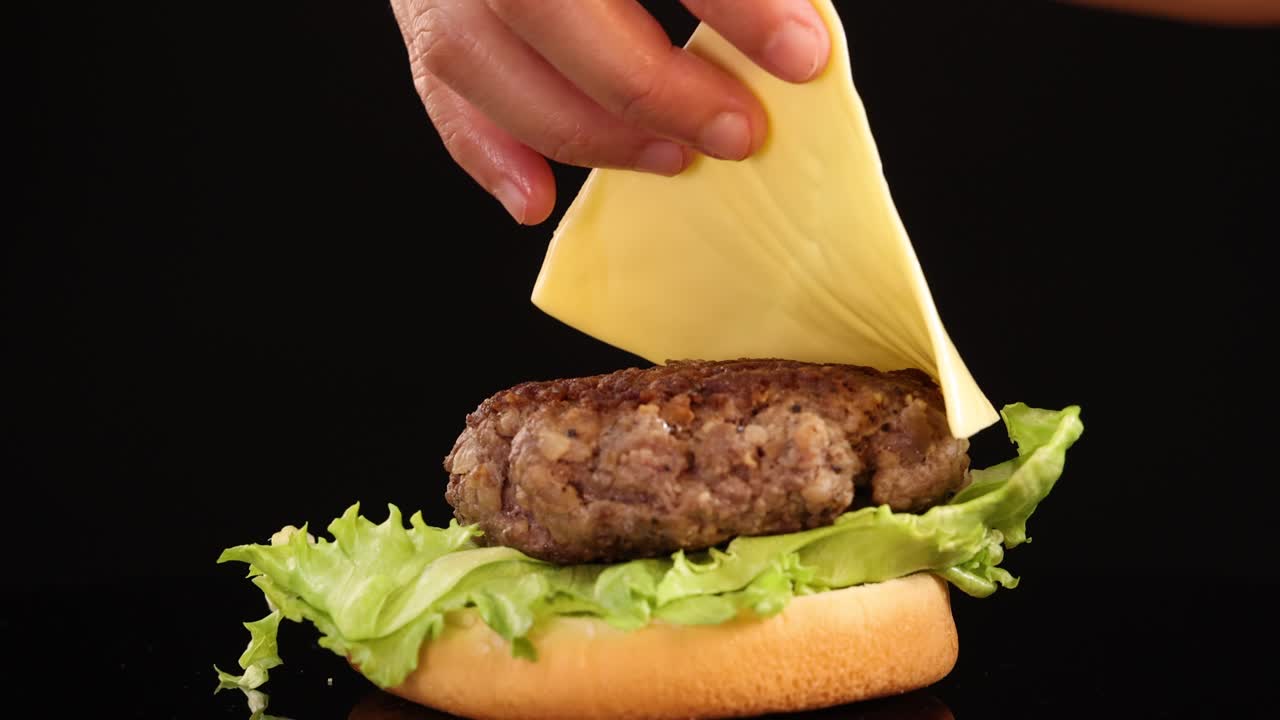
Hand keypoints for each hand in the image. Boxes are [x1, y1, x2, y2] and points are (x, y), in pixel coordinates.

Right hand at [390, 1, 831, 224]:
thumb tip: (788, 27)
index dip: (734, 4)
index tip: (802, 54)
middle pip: (545, 8)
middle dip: (653, 89)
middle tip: (738, 132)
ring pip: (480, 62)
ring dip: (586, 133)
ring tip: (672, 159)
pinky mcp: (422, 12)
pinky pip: (439, 89)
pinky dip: (490, 154)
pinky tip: (538, 199)